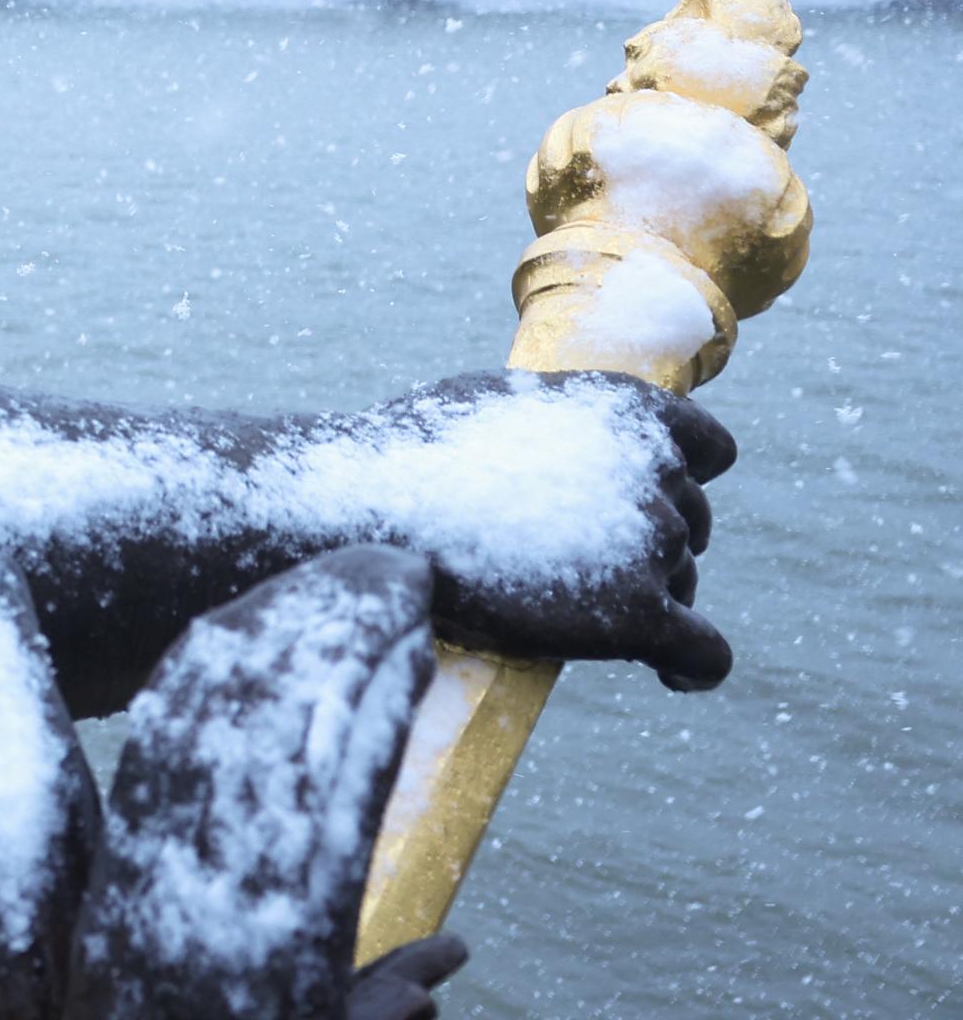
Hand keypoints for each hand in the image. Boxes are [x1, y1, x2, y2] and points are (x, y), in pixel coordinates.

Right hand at [381, 369, 734, 690]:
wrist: (370, 501)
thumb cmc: (415, 452)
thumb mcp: (502, 403)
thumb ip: (564, 423)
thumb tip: (572, 451)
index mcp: (629, 407)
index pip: (710, 452)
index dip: (678, 482)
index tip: (637, 506)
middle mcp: (654, 469)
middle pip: (690, 525)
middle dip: (642, 545)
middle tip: (568, 565)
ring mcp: (650, 539)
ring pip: (683, 584)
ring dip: (642, 597)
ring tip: (562, 605)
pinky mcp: (635, 611)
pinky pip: (703, 653)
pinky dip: (695, 667)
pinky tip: (671, 676)